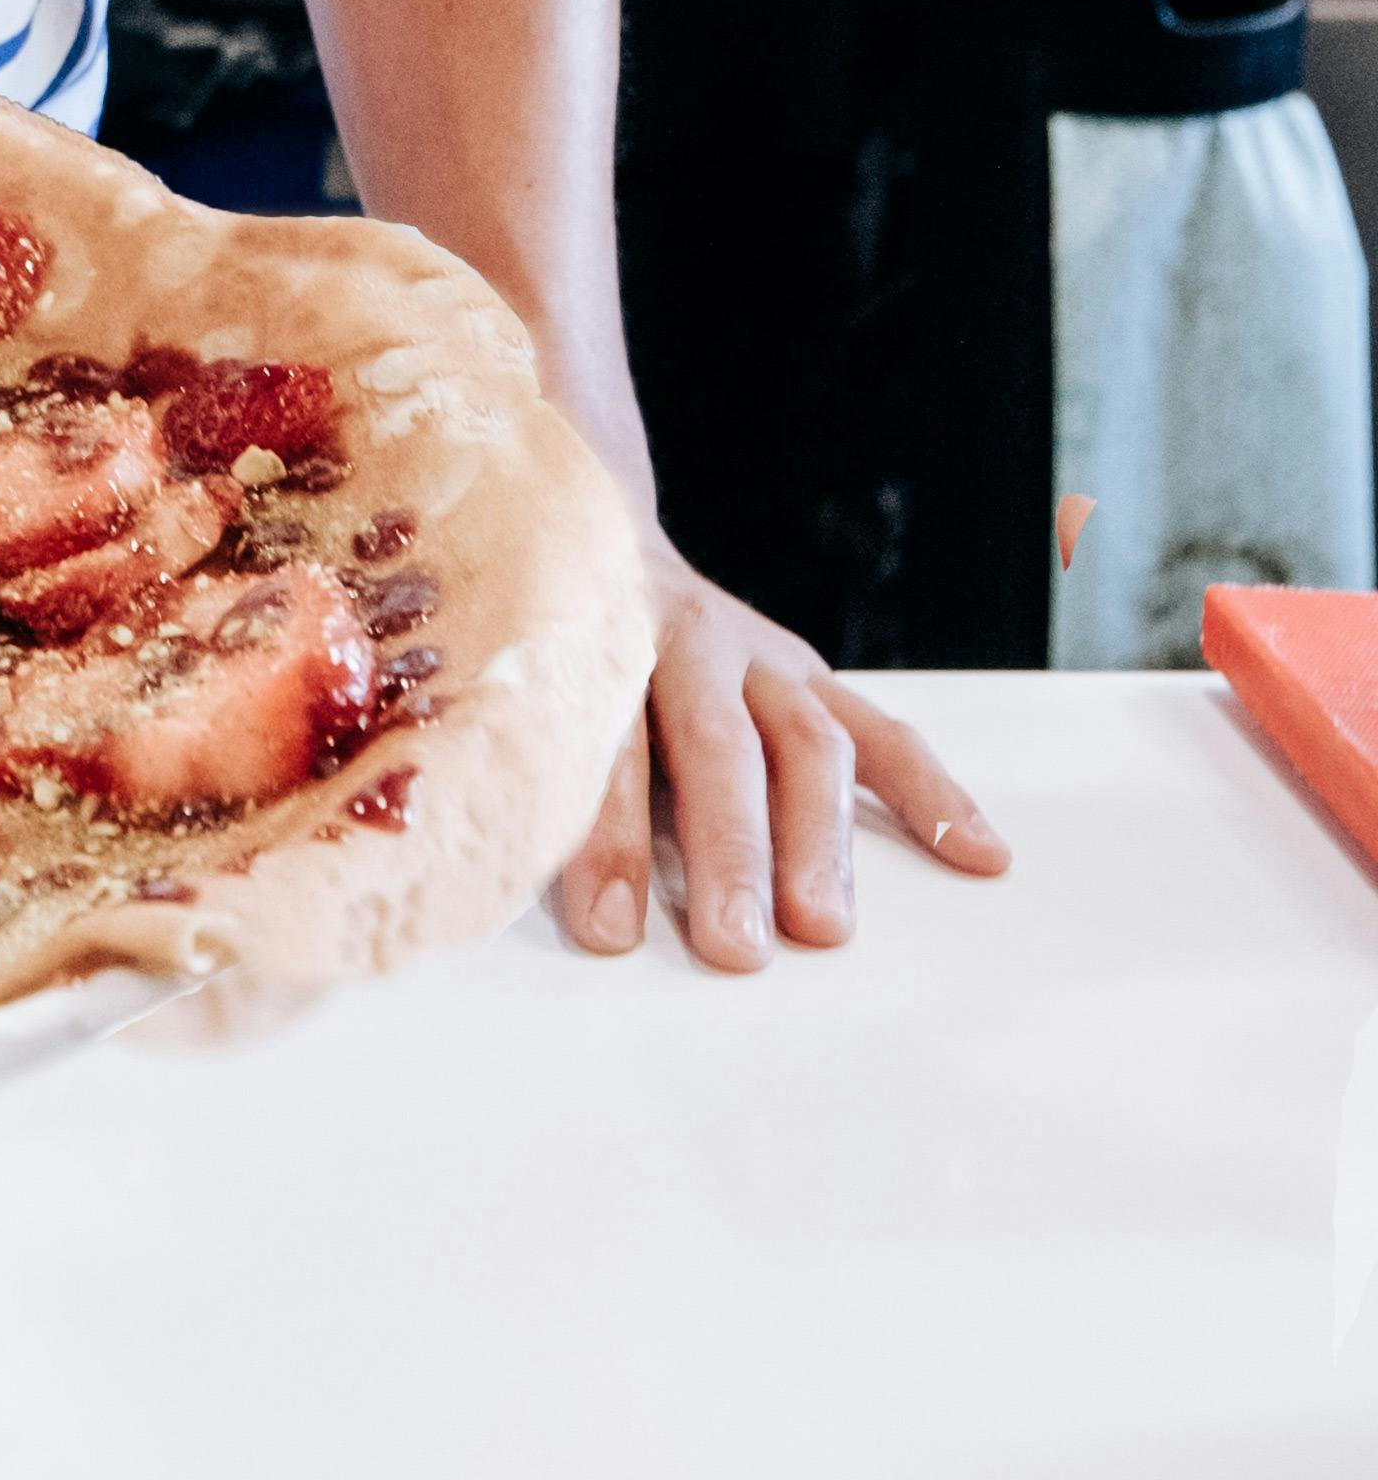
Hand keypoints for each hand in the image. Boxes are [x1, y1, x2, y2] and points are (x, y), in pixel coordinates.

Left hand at [555, 544, 1010, 972]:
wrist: (594, 532)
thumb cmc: (549, 641)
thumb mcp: (519, 683)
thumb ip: (527, 764)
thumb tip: (500, 864)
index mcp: (597, 640)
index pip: (608, 745)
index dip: (608, 840)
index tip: (609, 932)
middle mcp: (687, 638)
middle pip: (717, 744)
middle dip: (730, 850)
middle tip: (736, 947)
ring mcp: (759, 655)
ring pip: (807, 739)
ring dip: (819, 838)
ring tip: (827, 928)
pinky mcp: (810, 675)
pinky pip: (884, 731)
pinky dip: (934, 793)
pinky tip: (980, 854)